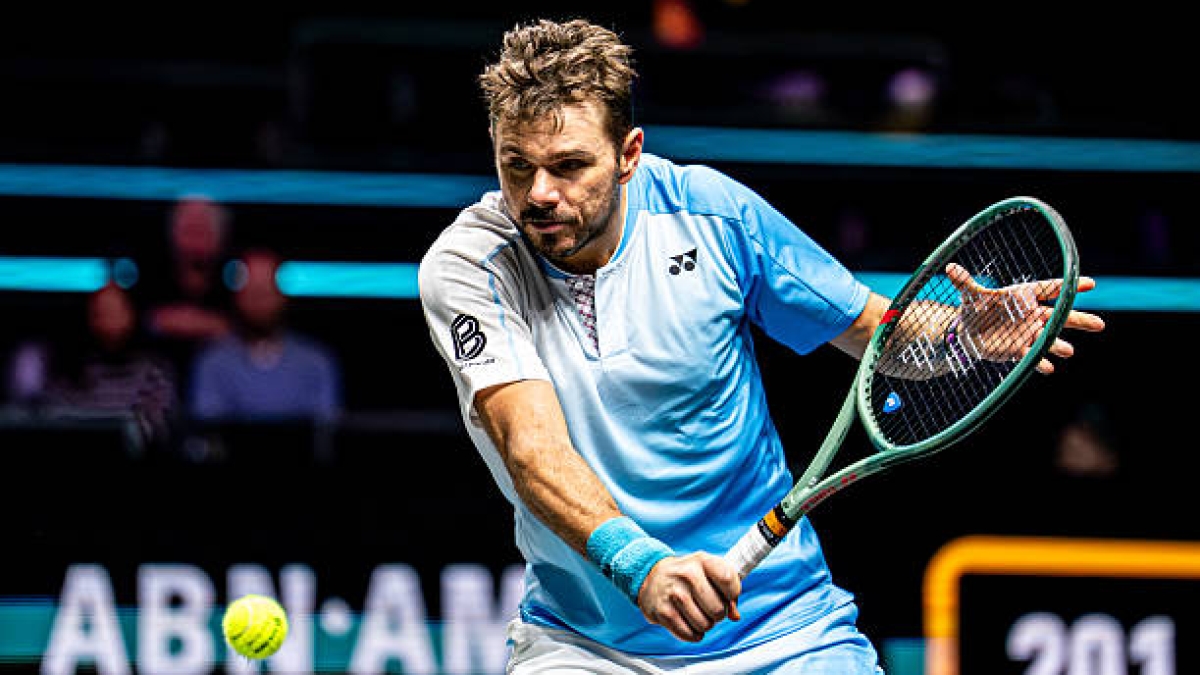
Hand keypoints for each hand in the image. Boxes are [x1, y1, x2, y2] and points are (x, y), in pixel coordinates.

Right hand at [637, 552, 740, 642]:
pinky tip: (688, 623)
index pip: (728, 579)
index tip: (727, 596)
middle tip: (709, 607)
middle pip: (718, 609)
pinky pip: (690, 634)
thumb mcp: (708, 572)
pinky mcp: (664, 612)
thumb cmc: (688, 576)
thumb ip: (728, 590)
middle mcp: (687, 574)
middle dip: (718, 614)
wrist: (652, 577)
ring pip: (705, 625)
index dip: (732, 594)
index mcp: (702, 560)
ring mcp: (674, 593)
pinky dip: (693, 634)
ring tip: (697, 613)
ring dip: (705, 625)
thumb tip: (734, 616)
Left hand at [946, 263, 1105, 373]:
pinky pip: (1032, 356)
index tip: (1090, 284)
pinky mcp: (1018, 350)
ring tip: (1068, 351)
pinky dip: (1039, 362)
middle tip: (1100, 325)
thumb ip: (964, 282)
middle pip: (1060, 317)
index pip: (1050, 289)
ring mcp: (1028, 334)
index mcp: (1025, 296)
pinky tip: (1047, 368)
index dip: (1069, 287)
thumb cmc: (975, 307)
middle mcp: (1032, 315)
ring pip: (1049, 339)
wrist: (967, 331)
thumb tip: (949, 268)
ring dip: (1058, 345)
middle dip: (1079, 321)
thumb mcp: (970, 294)